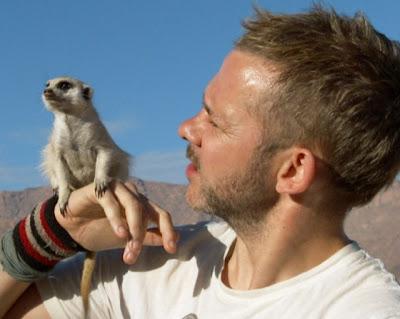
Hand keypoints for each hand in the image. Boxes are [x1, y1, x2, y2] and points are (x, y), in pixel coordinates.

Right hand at [54, 181, 177, 264]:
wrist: (70, 228)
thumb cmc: (100, 230)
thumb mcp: (127, 239)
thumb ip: (150, 237)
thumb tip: (175, 238)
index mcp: (142, 205)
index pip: (161, 215)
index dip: (168, 231)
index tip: (171, 249)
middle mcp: (132, 194)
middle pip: (149, 210)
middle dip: (144, 234)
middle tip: (136, 253)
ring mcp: (117, 189)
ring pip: (133, 205)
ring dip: (133, 228)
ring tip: (129, 247)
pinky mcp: (99, 188)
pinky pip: (111, 202)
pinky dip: (117, 218)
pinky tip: (119, 233)